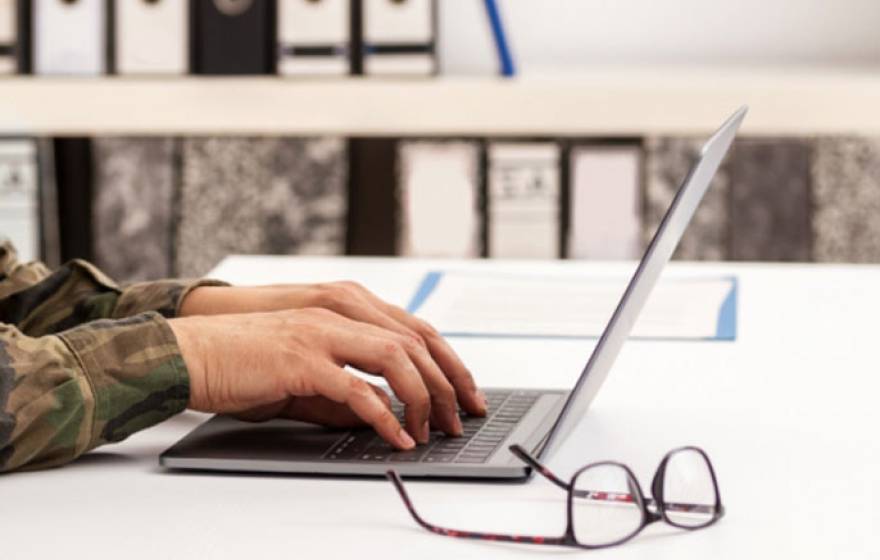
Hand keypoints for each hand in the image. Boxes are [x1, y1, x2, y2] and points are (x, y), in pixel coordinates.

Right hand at [168, 306, 485, 449]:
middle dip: (447, 382)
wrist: (188, 354)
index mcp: (342, 310)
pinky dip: (384, 416)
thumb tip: (378, 414)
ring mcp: (321, 333)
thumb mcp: (303, 375)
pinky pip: (357, 389)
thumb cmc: (241, 363)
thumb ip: (342, 390)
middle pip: (415, 342)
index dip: (446, 361)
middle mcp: (338, 314)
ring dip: (421, 397)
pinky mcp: (302, 360)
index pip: (413, 329)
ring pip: (396, 358)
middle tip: (461, 417)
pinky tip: (396, 437)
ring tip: (431, 430)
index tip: (464, 392)